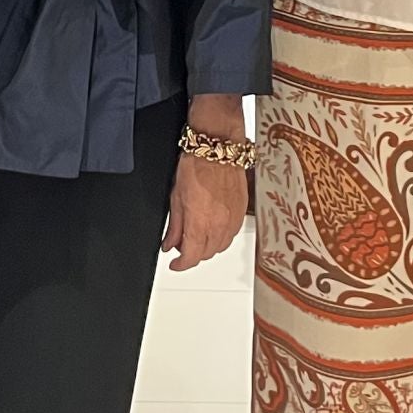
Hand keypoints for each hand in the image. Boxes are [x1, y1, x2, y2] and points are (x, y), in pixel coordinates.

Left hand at [163, 94, 248, 270]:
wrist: (218, 147)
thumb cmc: (196, 165)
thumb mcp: (176, 198)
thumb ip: (174, 226)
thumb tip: (170, 243)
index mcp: (200, 222)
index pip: (192, 257)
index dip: (181, 265)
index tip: (175, 263)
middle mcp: (220, 224)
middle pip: (207, 254)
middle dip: (193, 255)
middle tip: (183, 246)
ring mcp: (233, 217)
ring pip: (222, 246)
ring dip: (209, 247)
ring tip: (198, 237)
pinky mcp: (242, 209)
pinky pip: (232, 233)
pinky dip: (222, 236)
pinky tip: (214, 227)